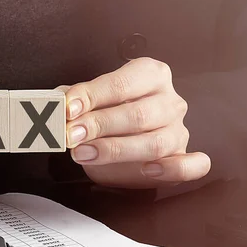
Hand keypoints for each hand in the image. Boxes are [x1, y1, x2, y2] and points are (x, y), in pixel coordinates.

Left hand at [61, 57, 210, 188]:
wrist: (124, 141)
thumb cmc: (109, 113)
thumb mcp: (90, 101)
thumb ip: (75, 99)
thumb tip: (56, 102)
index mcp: (150, 75)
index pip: (121, 83)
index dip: (92, 96)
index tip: (67, 109)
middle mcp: (169, 100)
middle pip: (138, 114)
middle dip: (100, 125)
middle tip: (71, 135)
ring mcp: (179, 130)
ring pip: (156, 142)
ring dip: (116, 150)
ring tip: (83, 154)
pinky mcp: (183, 156)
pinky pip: (190, 165)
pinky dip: (171, 169)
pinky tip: (147, 171)